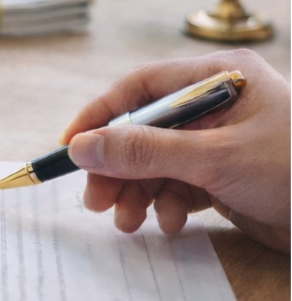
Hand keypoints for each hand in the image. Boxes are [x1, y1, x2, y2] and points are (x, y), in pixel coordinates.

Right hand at [59, 49, 290, 251]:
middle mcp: (219, 104)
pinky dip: (168, 204)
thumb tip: (80, 146)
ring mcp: (223, 142)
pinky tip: (170, 223)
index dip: (102, 115)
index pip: (143, 87)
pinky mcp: (228, 176)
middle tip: (95, 200)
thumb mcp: (215, 160)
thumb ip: (144, 152)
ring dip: (138, 192)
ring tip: (128, 221)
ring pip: (158, 162)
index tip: (72, 147)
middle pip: (145, 129)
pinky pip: (180, 184)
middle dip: (118, 166)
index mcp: (220, 77)